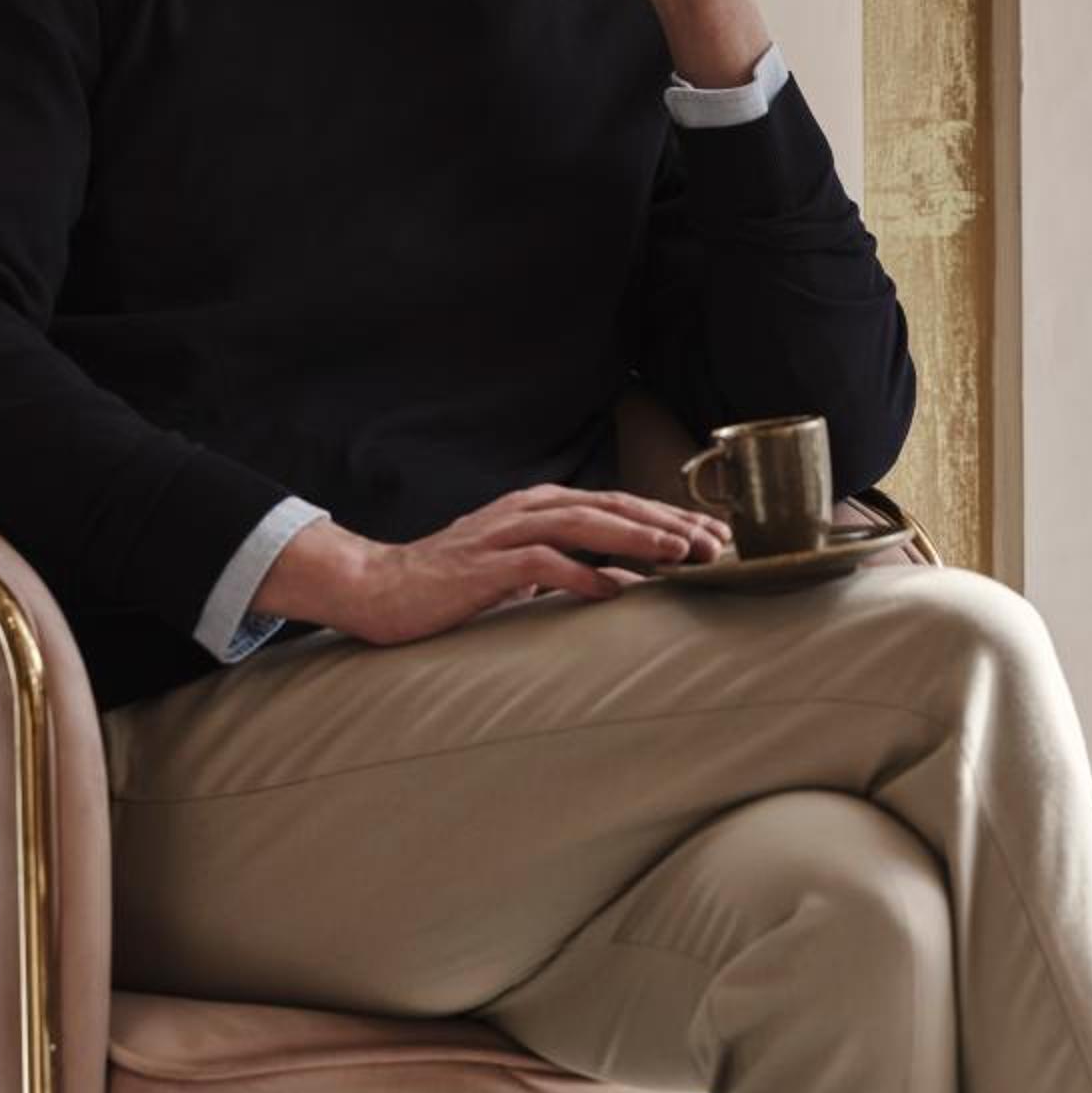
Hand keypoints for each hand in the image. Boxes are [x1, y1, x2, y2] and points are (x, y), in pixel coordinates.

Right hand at [257, 484, 730, 647]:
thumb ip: (567, 568)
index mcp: (542, 506)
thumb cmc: (452, 584)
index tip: (711, 536)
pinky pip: (541, 564)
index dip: (668, 517)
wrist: (378, 589)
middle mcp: (530, 509)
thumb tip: (621, 583)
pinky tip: (614, 589)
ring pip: (584, 524)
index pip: (619, 504)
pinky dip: (581, 575)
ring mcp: (506, 533)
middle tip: (713, 543)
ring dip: (636, 537)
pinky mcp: (484, 565)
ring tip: (679, 553)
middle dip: (667, 522)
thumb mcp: (521, 571)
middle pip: (613, 506)